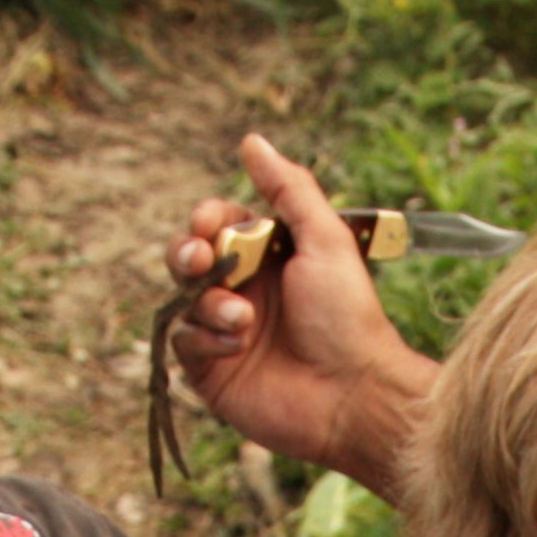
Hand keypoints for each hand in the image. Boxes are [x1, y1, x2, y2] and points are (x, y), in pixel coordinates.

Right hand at [166, 135, 443, 491]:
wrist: (353, 395)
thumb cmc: (347, 318)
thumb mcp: (325, 239)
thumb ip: (289, 189)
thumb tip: (253, 141)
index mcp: (269, 258)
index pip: (218, 225)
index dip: (208, 221)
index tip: (212, 225)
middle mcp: (245, 292)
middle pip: (189, 258)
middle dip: (187, 253)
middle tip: (200, 260)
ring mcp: (226, 333)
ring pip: (185, 299)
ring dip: (208, 302)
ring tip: (242, 320)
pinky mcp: (213, 372)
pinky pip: (183, 342)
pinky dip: (203, 337)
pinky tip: (236, 345)